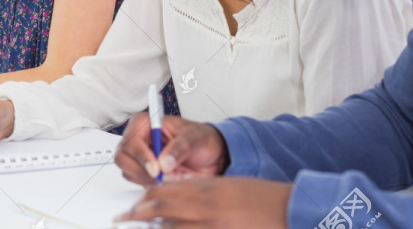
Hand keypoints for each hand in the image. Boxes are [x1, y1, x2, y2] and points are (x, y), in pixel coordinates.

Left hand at [114, 176, 291, 227]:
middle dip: (138, 213)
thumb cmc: (262, 199)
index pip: (167, 189)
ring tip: (135, 226)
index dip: (147, 198)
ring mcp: (211, 222)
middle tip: (122, 218)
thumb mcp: (228, 187)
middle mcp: (206, 204)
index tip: (135, 204)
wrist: (290, 208)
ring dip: (153, 228)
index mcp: (207, 187)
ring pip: (170, 225)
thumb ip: (203, 192)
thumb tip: (179, 200)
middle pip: (162, 206)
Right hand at [116, 113, 228, 185]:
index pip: (131, 139)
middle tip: (160, 178)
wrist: (212, 156)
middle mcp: (138, 138)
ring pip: (127, 171)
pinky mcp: (142, 171)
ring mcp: (138, 156)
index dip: (141, 156)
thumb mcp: (195, 138)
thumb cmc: (201, 140)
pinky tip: (167, 181)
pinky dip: (149, 185)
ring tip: (169, 177)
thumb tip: (164, 163)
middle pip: (122, 156)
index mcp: (146, 123)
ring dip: (146, 179)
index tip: (156, 169)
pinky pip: (136, 182)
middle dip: (140, 170)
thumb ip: (180, 148)